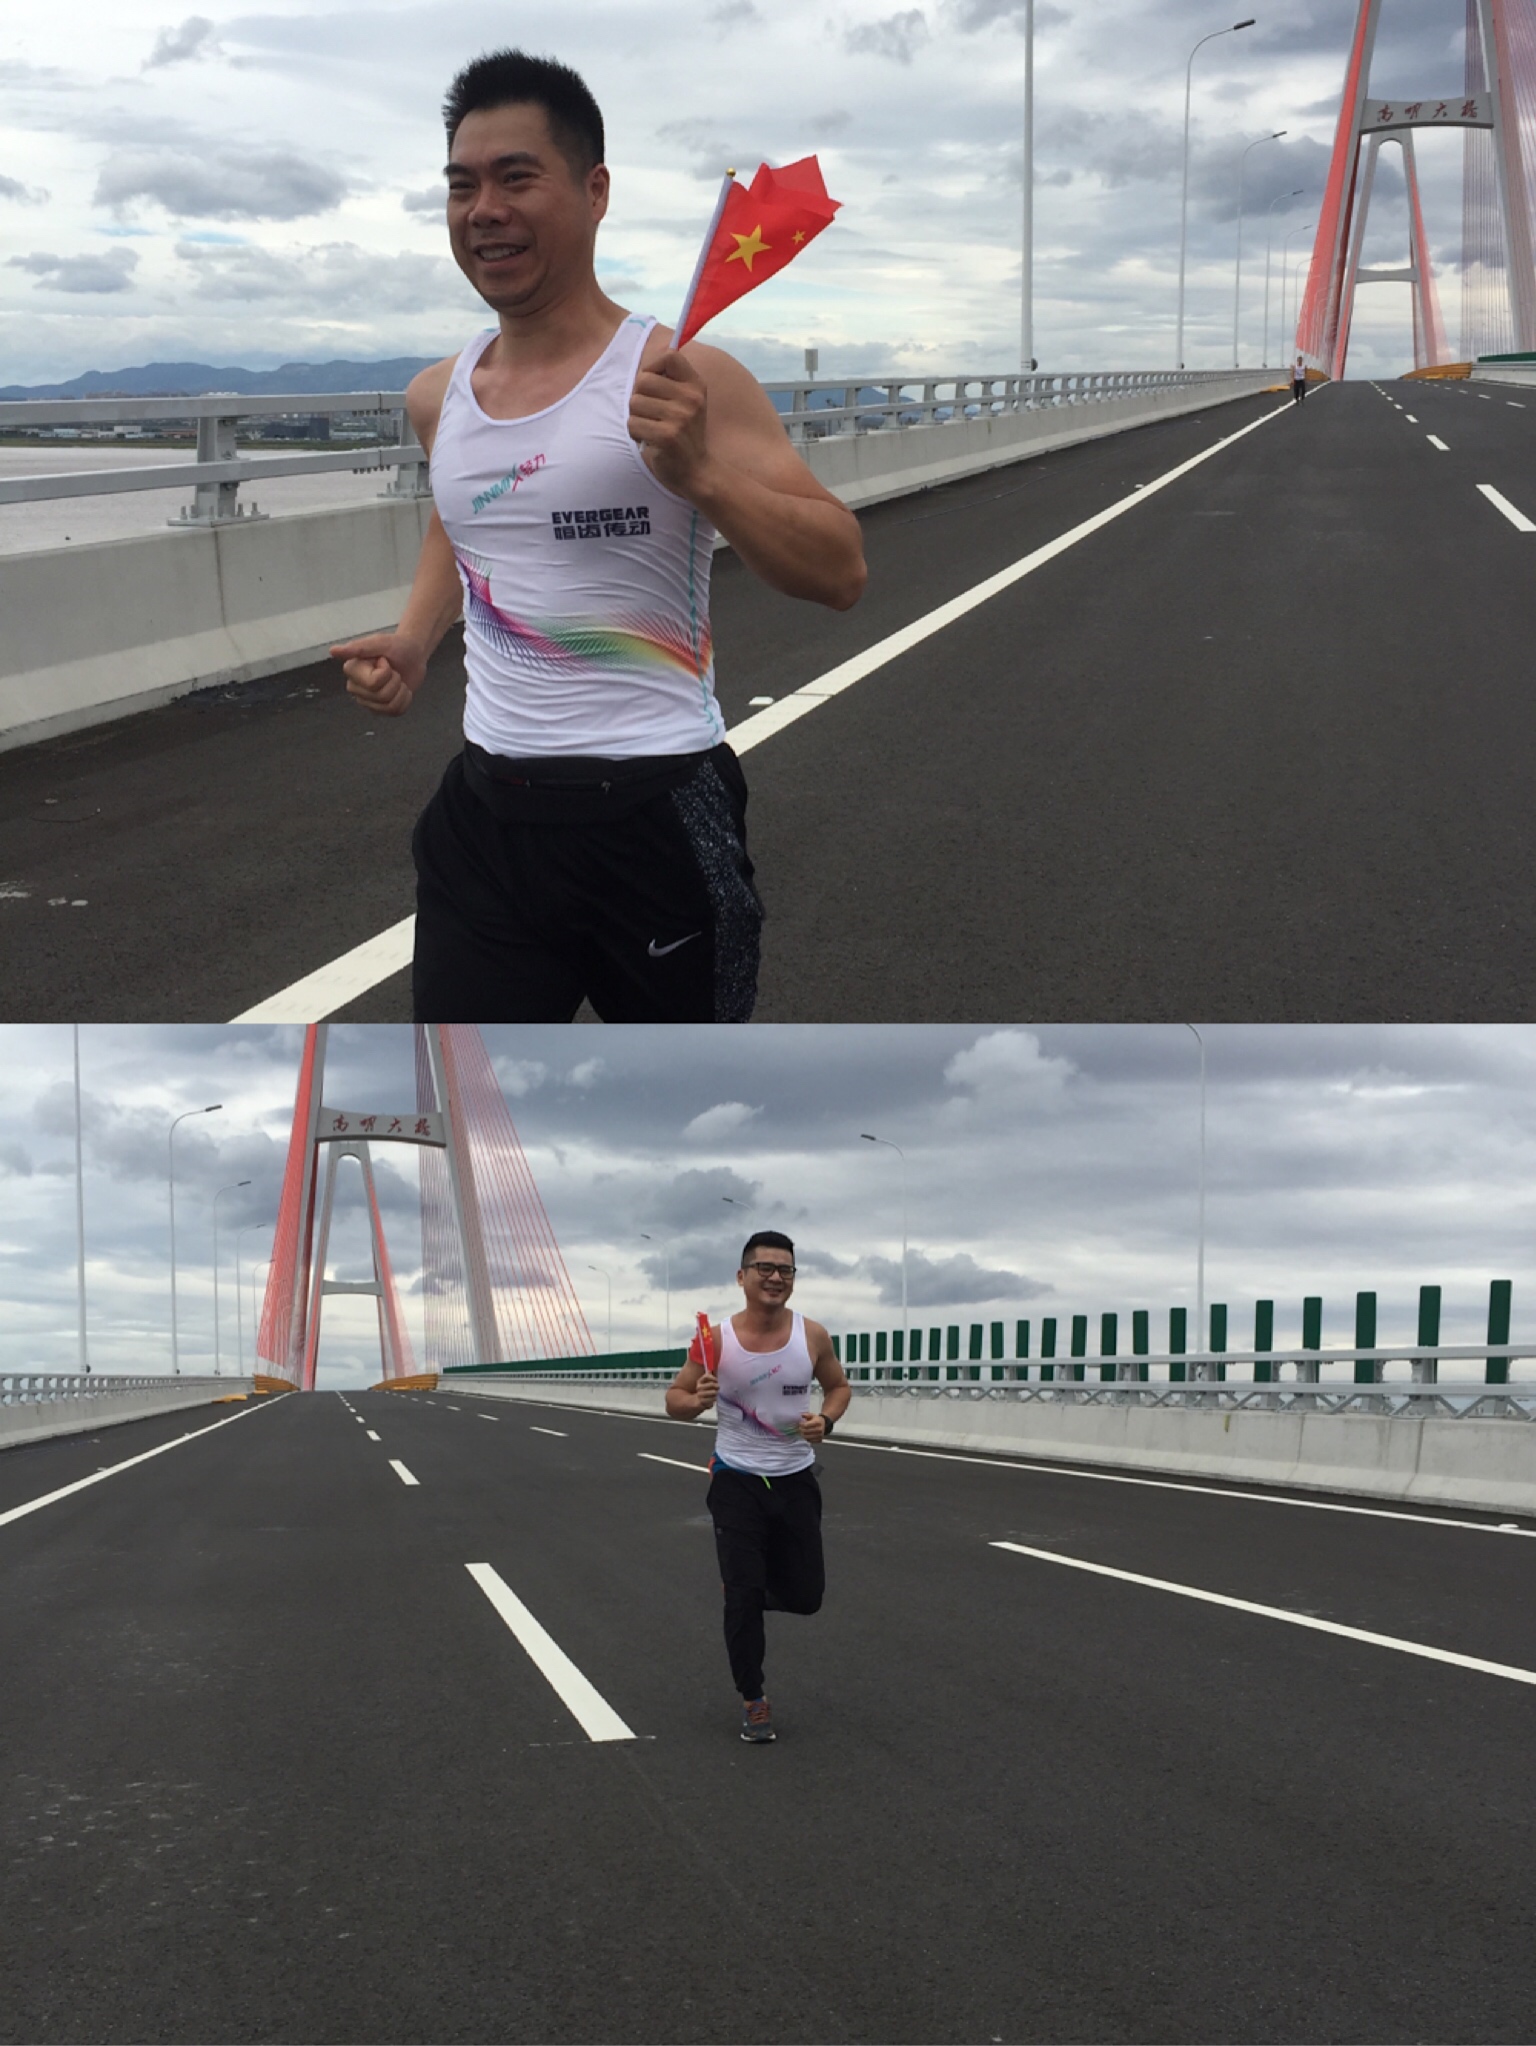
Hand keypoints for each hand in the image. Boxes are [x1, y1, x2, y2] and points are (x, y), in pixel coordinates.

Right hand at [330, 631, 427, 715]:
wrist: (413, 654)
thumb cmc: (396, 646)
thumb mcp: (379, 643)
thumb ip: (357, 648)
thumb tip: (332, 651)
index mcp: (351, 670)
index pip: (373, 684)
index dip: (386, 672)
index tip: (384, 660)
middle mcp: (355, 687)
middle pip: (383, 697)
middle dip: (395, 681)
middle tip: (393, 670)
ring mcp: (367, 700)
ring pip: (390, 707)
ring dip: (401, 691)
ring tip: (397, 679)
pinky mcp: (379, 709)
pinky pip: (396, 712)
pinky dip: (405, 699)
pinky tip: (401, 688)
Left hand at [628, 350, 709, 494]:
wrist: (696, 470)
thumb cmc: (685, 433)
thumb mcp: (688, 402)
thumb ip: (671, 381)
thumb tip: (645, 367)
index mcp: (696, 386)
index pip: (669, 356)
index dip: (652, 367)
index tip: (653, 386)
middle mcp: (690, 398)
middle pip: (643, 380)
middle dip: (639, 397)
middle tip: (650, 413)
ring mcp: (679, 417)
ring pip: (634, 403)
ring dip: (637, 418)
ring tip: (652, 428)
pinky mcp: (666, 436)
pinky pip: (633, 424)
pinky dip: (636, 433)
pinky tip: (650, 440)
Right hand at [694, 1370, 718, 1414]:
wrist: (697, 1401)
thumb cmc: (704, 1390)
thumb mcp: (705, 1383)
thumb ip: (708, 1376)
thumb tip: (710, 1369)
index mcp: (699, 1381)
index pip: (706, 1377)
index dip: (713, 1378)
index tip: (716, 1380)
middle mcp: (699, 1387)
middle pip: (711, 1384)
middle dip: (717, 1386)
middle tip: (718, 1387)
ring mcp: (700, 1395)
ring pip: (713, 1392)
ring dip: (716, 1393)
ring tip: (715, 1394)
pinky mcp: (702, 1402)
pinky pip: (712, 1399)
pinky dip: (714, 1399)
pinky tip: (713, 1399)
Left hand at [797, 1410, 825, 1444]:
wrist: (825, 1425)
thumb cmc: (817, 1420)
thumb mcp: (812, 1415)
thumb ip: (807, 1415)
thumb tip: (801, 1415)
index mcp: (817, 1422)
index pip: (806, 1425)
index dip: (801, 1425)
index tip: (799, 1424)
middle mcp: (819, 1429)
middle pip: (806, 1431)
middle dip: (801, 1430)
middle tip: (799, 1428)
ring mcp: (819, 1435)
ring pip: (807, 1437)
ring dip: (803, 1435)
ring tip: (802, 1432)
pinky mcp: (819, 1440)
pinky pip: (810, 1441)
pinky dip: (807, 1439)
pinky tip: (806, 1435)